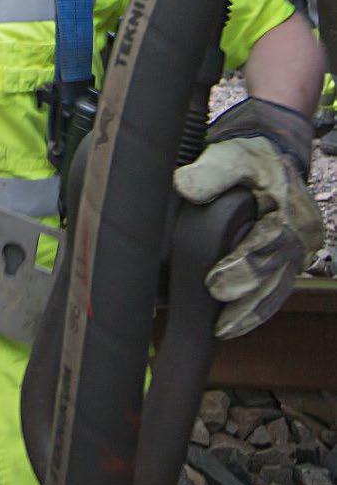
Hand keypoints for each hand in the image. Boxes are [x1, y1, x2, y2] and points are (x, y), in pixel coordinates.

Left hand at [174, 99, 323, 338]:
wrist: (272, 152)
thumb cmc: (250, 155)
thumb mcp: (229, 154)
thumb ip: (209, 171)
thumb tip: (184, 187)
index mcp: (289, 209)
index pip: (268, 245)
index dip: (241, 268)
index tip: (214, 284)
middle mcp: (301, 234)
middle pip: (275, 275)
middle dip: (246, 301)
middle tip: (219, 323)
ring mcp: (299, 249)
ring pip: (278, 288)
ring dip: (253, 313)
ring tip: (224, 331)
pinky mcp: (291, 258)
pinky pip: (278, 287)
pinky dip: (260, 307)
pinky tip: (239, 323)